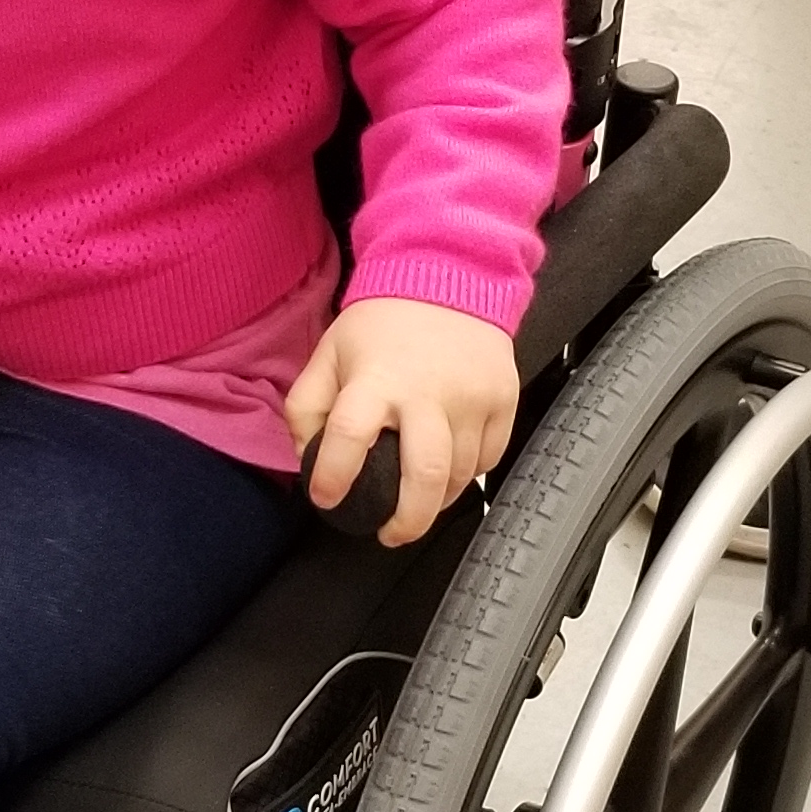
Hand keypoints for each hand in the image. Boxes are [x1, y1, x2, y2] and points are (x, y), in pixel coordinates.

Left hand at [285, 299, 520, 548]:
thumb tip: (308, 460)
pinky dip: (467, 475)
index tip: (327, 498)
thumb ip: (307, 408)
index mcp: (377, 379)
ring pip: (460, 477)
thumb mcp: (330, 353)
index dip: (333, 477)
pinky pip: (488, 459)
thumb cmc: (383, 322)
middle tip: (389, 535)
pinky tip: (447, 471)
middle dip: (407, 521)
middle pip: (426, 477)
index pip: (348, 437)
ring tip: (415, 503)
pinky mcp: (504, 400)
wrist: (449, 276)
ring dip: (435, 502)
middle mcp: (429, 393)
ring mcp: (473, 399)